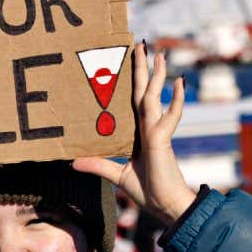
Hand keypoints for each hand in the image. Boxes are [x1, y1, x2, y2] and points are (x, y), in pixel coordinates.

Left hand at [74, 42, 196, 225]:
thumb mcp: (116, 175)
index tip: (130, 60)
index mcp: (139, 132)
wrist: (165, 206)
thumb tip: (73, 161)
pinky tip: (179, 82)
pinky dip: (176, 100)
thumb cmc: (148, 191)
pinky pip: (170, 116)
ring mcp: (156, 131)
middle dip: (143, 68)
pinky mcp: (162, 139)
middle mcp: (148, 127)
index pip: (134, 100)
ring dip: (156, 75)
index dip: (133, 81)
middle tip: (142, 44)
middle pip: (144, 91)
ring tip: (158, 54)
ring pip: (154, 97)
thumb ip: (98, 165)